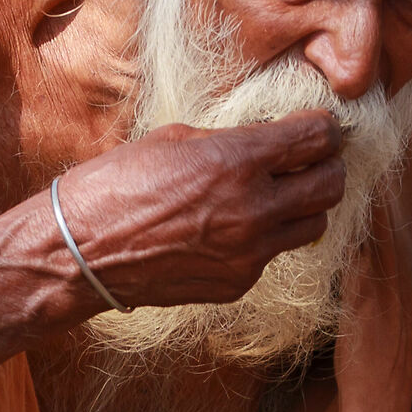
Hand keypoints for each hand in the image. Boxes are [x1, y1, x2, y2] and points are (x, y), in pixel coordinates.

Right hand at [46, 111, 346, 312]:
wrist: (81, 252)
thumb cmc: (116, 186)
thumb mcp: (175, 140)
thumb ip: (231, 140)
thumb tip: (269, 140)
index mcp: (237, 162)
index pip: (316, 140)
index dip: (325, 129)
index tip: (320, 127)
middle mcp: (253, 211)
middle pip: (331, 186)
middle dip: (326, 167)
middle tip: (310, 160)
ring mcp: (248, 254)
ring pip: (313, 226)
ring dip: (302, 207)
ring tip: (275, 196)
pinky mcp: (237, 284)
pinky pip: (271, 256)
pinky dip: (262, 239)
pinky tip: (229, 229)